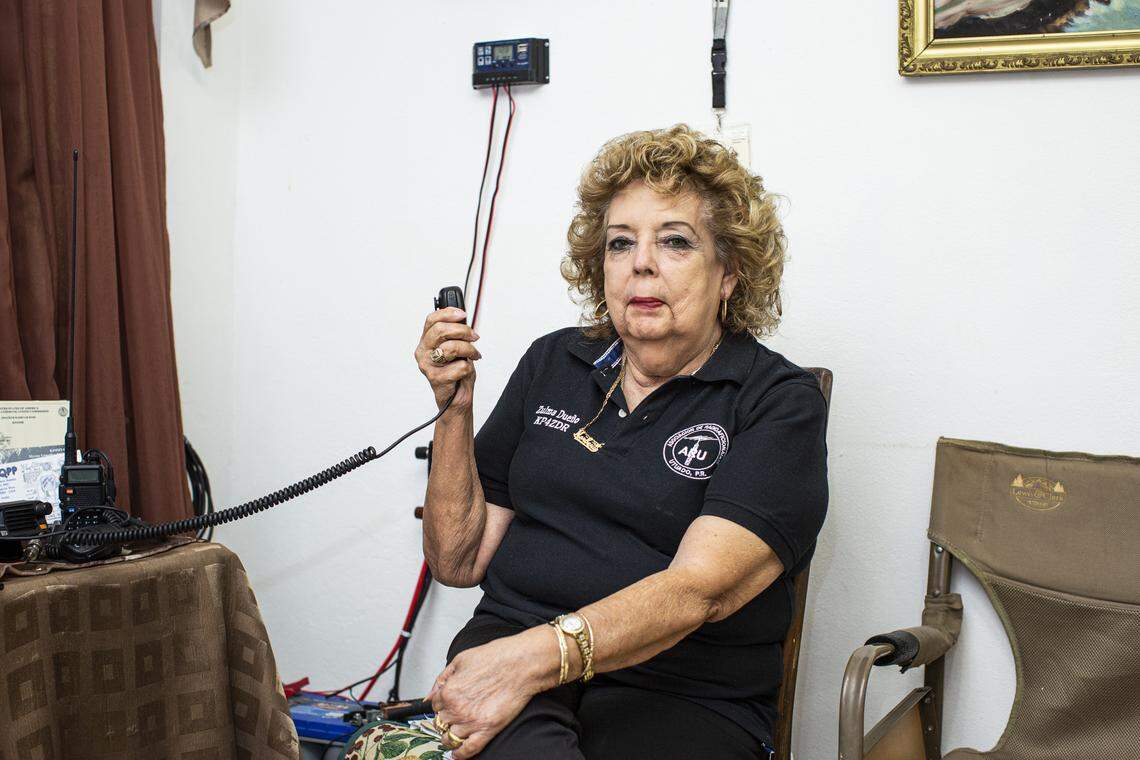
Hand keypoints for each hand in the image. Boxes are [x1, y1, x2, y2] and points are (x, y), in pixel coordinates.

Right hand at [414, 307, 480, 410]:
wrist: (455, 398)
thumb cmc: (455, 373)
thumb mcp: (456, 348)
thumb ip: (455, 334)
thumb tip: (463, 320)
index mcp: (426, 342)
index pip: (431, 320)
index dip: (448, 313)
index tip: (463, 314)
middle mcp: (423, 352)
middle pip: (440, 330)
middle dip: (462, 331)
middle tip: (473, 336)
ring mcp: (427, 366)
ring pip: (451, 348)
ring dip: (469, 350)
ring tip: (473, 355)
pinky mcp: (436, 378)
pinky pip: (459, 367)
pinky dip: (468, 368)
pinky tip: (465, 372)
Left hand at [426, 630, 551, 758]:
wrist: (521, 664)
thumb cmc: (496, 658)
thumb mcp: (460, 660)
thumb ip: (441, 679)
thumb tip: (430, 696)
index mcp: (449, 691)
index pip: (435, 705)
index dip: (442, 703)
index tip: (448, 703)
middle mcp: (457, 709)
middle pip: (441, 722)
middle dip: (446, 718)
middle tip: (455, 713)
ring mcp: (472, 722)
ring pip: (449, 739)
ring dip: (450, 736)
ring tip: (456, 732)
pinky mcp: (488, 731)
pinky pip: (468, 750)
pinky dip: (460, 754)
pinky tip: (459, 752)